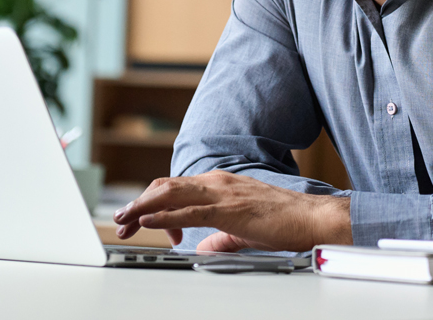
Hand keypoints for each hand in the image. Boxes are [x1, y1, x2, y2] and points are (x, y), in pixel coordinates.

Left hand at [112, 170, 351, 251]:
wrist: (311, 218)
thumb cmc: (284, 221)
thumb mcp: (243, 230)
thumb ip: (220, 237)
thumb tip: (203, 249)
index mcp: (220, 184)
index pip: (175, 188)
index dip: (152, 204)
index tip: (140, 222)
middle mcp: (217, 182)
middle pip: (166, 187)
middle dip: (139, 204)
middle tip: (120, 221)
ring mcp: (222, 193)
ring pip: (171, 194)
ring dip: (143, 207)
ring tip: (124, 219)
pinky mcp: (229, 209)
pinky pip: (189, 211)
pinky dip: (164, 215)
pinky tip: (149, 222)